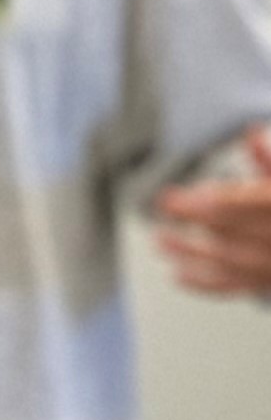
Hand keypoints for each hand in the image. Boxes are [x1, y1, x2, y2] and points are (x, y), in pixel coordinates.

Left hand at [155, 135, 270, 294]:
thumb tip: (251, 133)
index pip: (241, 204)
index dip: (205, 200)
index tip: (175, 195)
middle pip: (230, 229)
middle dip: (195, 217)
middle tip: (162, 204)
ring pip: (227, 261)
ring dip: (189, 252)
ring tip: (160, 240)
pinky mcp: (269, 283)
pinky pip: (235, 286)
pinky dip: (204, 284)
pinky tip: (177, 275)